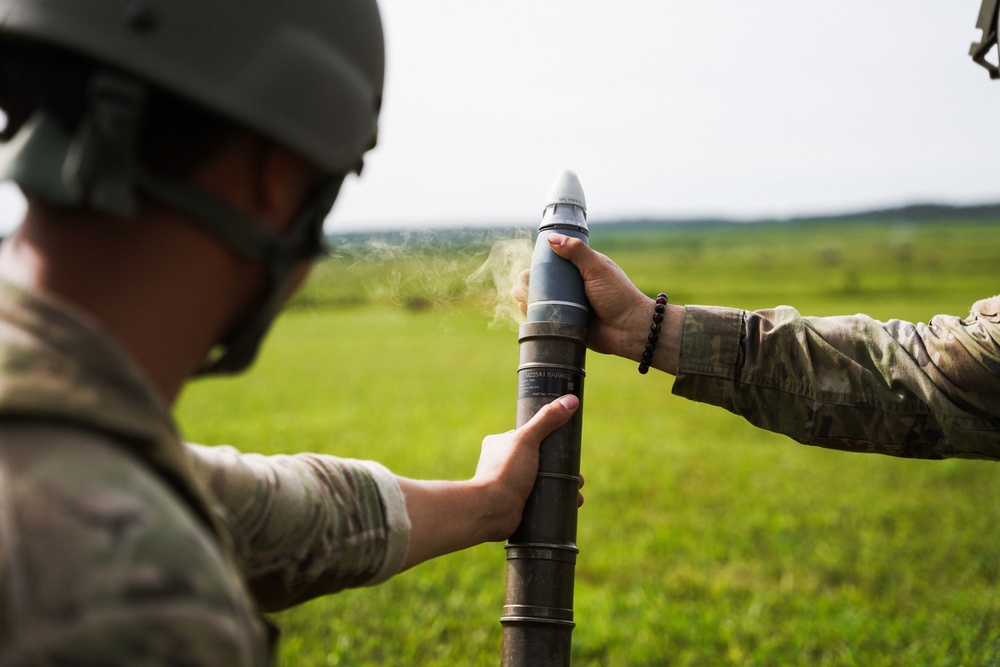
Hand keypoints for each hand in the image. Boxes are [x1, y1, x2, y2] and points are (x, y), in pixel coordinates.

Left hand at [474, 394, 583, 539]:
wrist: (490, 511)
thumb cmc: (505, 472)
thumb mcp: (527, 439)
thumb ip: (547, 419)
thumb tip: (571, 400)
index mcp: (499, 444)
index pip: (531, 437)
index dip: (552, 443)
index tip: (570, 451)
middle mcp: (502, 463)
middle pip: (540, 462)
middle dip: (562, 470)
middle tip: (580, 478)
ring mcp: (509, 485)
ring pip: (542, 482)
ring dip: (562, 487)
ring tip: (578, 494)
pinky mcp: (516, 504)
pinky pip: (539, 501)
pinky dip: (554, 502)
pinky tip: (569, 505)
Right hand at [512, 234, 681, 372]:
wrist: (629, 329)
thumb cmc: (618, 295)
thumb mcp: (598, 268)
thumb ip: (577, 252)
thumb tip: (551, 239)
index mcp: (579, 270)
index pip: (552, 263)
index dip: (538, 263)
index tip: (530, 268)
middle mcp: (571, 288)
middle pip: (540, 281)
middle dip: (527, 282)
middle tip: (525, 286)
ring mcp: (567, 306)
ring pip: (538, 300)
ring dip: (525, 297)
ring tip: (523, 298)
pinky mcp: (565, 324)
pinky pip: (543, 319)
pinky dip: (531, 315)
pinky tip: (525, 311)